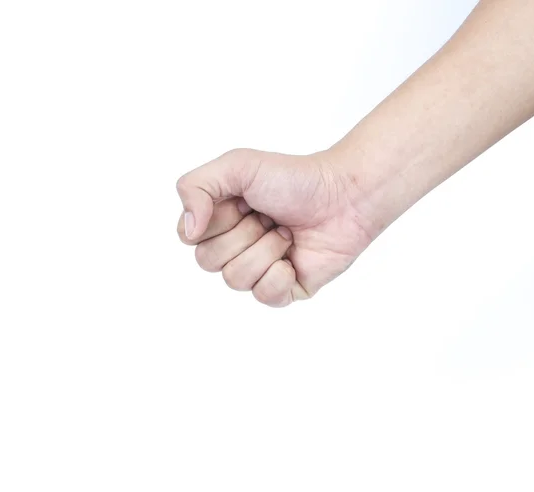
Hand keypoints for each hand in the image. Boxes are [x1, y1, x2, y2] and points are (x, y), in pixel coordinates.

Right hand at [176, 148, 376, 306]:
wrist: (343, 196)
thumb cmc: (294, 178)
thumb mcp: (237, 165)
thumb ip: (195, 186)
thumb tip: (190, 231)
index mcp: (220, 219)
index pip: (189, 237)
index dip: (213, 222)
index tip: (241, 202)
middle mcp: (235, 246)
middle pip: (208, 261)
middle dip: (242, 234)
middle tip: (269, 216)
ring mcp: (259, 270)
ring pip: (234, 280)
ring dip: (264, 250)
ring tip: (286, 233)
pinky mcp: (284, 289)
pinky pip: (263, 296)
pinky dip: (279, 275)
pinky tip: (294, 258)